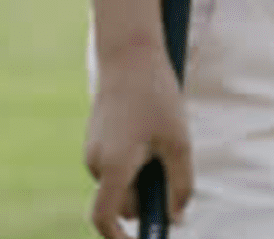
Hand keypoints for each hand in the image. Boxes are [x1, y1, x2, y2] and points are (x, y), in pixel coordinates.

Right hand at [85, 46, 192, 238]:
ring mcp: (93, 150)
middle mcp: (95, 163)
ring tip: (164, 137)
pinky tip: (152, 128)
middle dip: (147, 196)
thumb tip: (178, 218)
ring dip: (144, 174)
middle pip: (122, 200)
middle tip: (174, 166)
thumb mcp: (179, 141)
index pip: (105, 218)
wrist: (130, 54)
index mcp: (112, 166)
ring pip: (122, 180)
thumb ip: (181, 184)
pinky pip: (118, 163)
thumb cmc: (157, 96)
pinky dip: (137, 159)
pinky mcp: (97, 139)